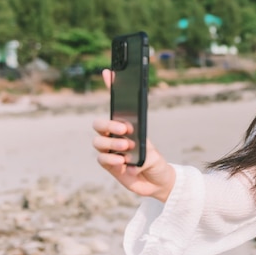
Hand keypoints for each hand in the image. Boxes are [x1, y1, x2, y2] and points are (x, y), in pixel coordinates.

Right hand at [92, 69, 175, 201]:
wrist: (157, 183)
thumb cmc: (156, 163)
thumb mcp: (154, 154)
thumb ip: (142, 153)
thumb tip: (130, 155)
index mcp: (128, 126)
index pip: (117, 105)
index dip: (111, 87)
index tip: (109, 71)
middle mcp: (116, 136)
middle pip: (99, 124)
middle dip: (109, 124)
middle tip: (125, 130)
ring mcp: (110, 150)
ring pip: (98, 141)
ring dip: (112, 143)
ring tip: (127, 148)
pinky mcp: (109, 165)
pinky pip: (102, 158)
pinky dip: (111, 159)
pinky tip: (122, 163)